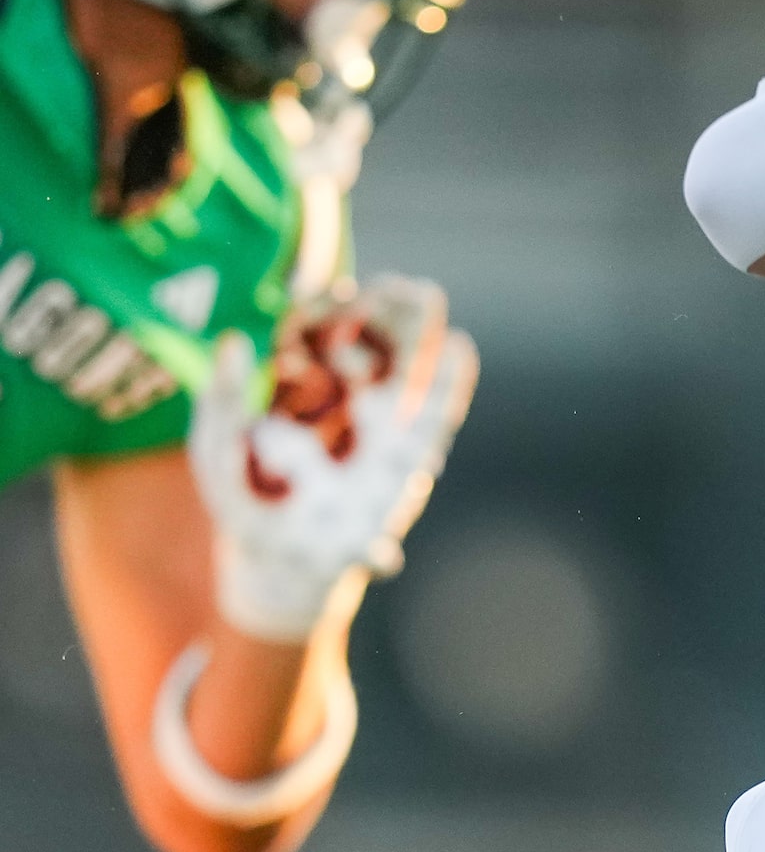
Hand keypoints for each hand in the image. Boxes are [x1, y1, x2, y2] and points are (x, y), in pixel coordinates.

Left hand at [188, 275, 477, 642]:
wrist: (286, 570)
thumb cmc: (249, 513)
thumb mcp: (217, 458)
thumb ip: (221, 402)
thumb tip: (232, 340)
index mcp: (295, 389)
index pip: (315, 333)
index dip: (322, 308)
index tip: (331, 292)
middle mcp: (344, 399)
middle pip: (370, 339)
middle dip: (384, 308)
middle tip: (395, 280)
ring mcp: (380, 427)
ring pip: (403, 367)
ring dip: (415, 331)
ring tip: (422, 296)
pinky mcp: (410, 457)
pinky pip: (434, 413)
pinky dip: (448, 383)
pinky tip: (459, 348)